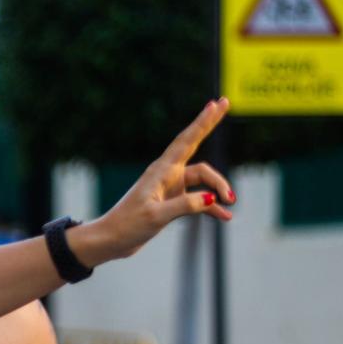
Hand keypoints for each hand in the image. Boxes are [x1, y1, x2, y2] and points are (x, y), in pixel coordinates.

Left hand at [80, 98, 234, 264]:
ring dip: (218, 190)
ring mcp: (170, 188)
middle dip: (210, 126)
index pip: (187, 141)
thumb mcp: (156, 216)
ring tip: (232, 203)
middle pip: (196, 147)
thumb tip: (212, 198)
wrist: (109, 241)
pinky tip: (225, 217)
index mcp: (161, 172)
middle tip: (228, 102)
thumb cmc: (127, 226)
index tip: (216, 103)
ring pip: (203, 181)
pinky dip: (211, 208)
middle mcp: (167, 175)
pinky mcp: (171, 203)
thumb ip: (185, 205)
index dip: (203, 122)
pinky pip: (198, 201)